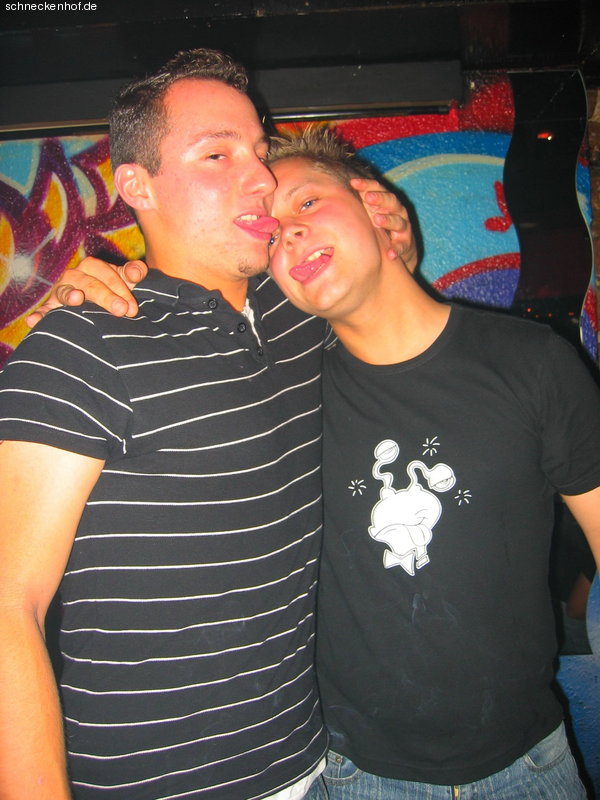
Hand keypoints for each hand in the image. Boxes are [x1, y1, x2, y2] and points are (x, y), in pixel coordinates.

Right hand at [26, 259, 147, 327]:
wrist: (104, 304)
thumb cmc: (117, 290)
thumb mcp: (127, 280)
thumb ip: (135, 272)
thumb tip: (136, 273)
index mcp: (94, 267)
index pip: (106, 274)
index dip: (121, 289)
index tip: (132, 308)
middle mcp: (75, 276)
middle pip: (89, 284)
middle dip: (106, 297)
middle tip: (122, 311)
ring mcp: (61, 291)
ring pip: (65, 292)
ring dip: (70, 295)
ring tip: (77, 300)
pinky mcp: (51, 307)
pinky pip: (44, 310)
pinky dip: (40, 315)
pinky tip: (34, 321)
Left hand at [352, 178, 417, 271]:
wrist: (399, 248)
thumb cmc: (380, 227)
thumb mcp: (370, 214)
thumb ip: (358, 205)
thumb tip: (328, 197)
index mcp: (387, 202)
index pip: (378, 189)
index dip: (366, 185)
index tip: (353, 183)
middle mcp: (397, 212)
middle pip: (391, 201)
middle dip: (380, 198)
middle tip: (368, 197)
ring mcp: (403, 228)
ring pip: (398, 221)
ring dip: (388, 220)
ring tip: (377, 220)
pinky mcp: (406, 244)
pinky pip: (402, 246)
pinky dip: (397, 249)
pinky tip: (390, 254)